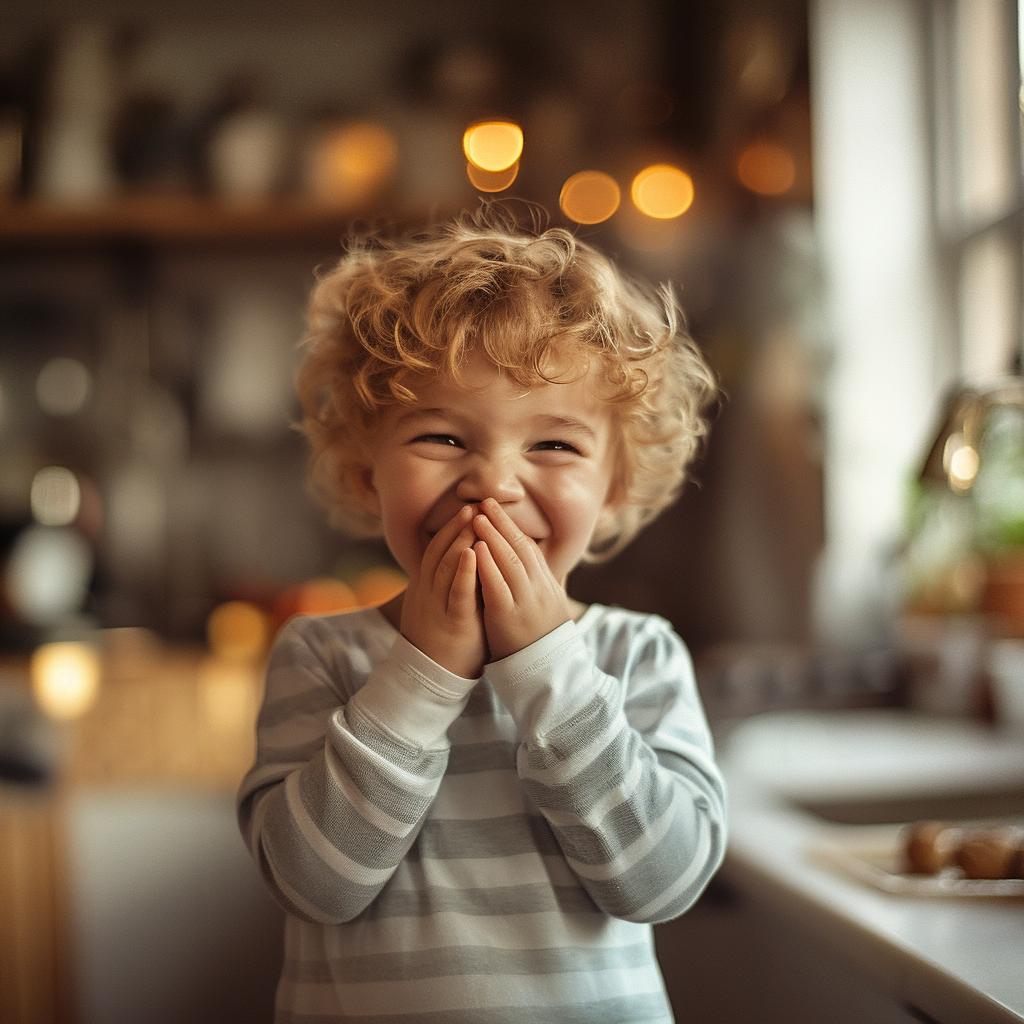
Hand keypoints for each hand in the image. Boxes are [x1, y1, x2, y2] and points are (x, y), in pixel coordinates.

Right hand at [400, 505, 487, 678]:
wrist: (429, 680)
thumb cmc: (444, 643)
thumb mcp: (442, 608)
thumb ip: (450, 586)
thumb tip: (465, 563)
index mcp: (426, 588)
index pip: (435, 550)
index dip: (450, 528)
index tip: (466, 509)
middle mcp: (428, 592)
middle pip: (439, 551)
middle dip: (456, 526)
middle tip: (473, 505)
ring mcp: (437, 606)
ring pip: (445, 566)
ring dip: (460, 539)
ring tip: (473, 518)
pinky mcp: (452, 622)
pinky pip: (456, 592)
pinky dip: (463, 571)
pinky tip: (472, 552)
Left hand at [472, 498, 572, 661]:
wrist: (548, 673)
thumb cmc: (542, 641)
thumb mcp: (547, 609)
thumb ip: (541, 587)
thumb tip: (538, 569)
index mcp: (546, 586)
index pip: (530, 549)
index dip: (513, 527)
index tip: (497, 509)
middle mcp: (539, 589)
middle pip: (520, 548)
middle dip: (502, 523)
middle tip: (485, 502)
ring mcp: (525, 602)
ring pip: (509, 562)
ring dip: (492, 537)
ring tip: (476, 517)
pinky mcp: (509, 617)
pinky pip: (498, 586)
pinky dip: (487, 565)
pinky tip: (476, 549)